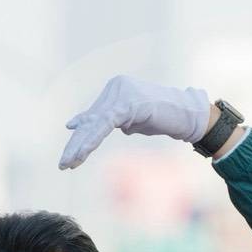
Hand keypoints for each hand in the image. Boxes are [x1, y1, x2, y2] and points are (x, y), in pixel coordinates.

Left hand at [58, 75, 210, 169]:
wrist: (187, 114)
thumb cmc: (163, 117)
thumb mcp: (131, 120)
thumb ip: (111, 121)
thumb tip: (91, 128)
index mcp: (115, 89)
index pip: (93, 116)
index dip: (80, 136)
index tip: (68, 153)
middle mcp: (115, 87)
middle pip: (90, 120)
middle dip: (76, 144)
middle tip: (63, 164)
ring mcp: (121, 93)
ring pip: (95, 124)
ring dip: (80, 146)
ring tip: (68, 164)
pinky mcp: (128, 103)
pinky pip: (105, 124)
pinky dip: (92, 140)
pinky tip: (82, 153)